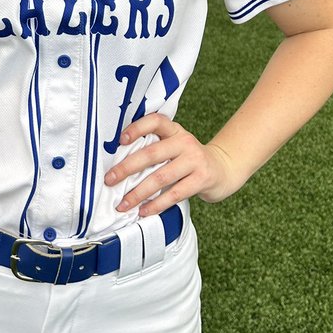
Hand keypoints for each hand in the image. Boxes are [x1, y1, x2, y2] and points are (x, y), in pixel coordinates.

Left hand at [103, 114, 236, 214]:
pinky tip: (143, 211)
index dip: (137, 128)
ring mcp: (194, 160)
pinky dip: (156, 204)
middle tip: (109, 179)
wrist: (223, 169)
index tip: (120, 140)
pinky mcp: (202, 179)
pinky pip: (174, 193)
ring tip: (123, 203)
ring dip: (138, 192)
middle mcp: (184, 141)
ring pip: (160, 177)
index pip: (155, 121)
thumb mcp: (175, 146)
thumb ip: (154, 148)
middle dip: (127, 168)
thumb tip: (118, 164)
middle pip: (152, 153)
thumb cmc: (188, 159)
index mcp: (174, 130)